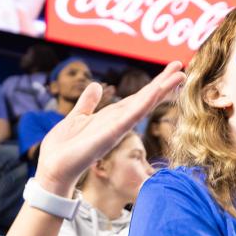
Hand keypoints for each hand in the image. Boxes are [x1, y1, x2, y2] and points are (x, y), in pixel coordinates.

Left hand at [36, 62, 184, 196]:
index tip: (170, 70)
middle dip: (162, 84)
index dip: (152, 84)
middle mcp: (117, 123)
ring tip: (179, 76)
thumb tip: (96, 85)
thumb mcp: (77, 117)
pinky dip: (142, 104)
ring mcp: (115, 129)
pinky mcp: (109, 135)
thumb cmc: (64, 147)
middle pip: (144, 100)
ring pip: (142, 106)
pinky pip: (129, 117)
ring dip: (160, 91)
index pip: (136, 98)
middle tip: (181, 68)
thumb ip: (87, 103)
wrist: (53, 167)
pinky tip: (155, 92)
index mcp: (110, 118)